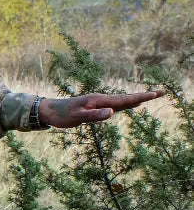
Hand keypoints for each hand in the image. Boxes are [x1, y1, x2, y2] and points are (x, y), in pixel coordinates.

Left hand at [38, 91, 163, 127]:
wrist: (49, 110)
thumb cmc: (62, 115)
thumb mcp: (77, 117)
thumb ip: (94, 116)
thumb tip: (112, 113)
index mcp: (99, 100)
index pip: (124, 100)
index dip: (140, 98)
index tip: (155, 94)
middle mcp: (101, 99)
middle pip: (126, 98)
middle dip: (143, 96)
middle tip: (160, 92)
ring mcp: (99, 102)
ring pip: (122, 101)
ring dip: (136, 99)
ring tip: (150, 97)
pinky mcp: (95, 106)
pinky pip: (115, 105)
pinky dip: (126, 104)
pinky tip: (130, 105)